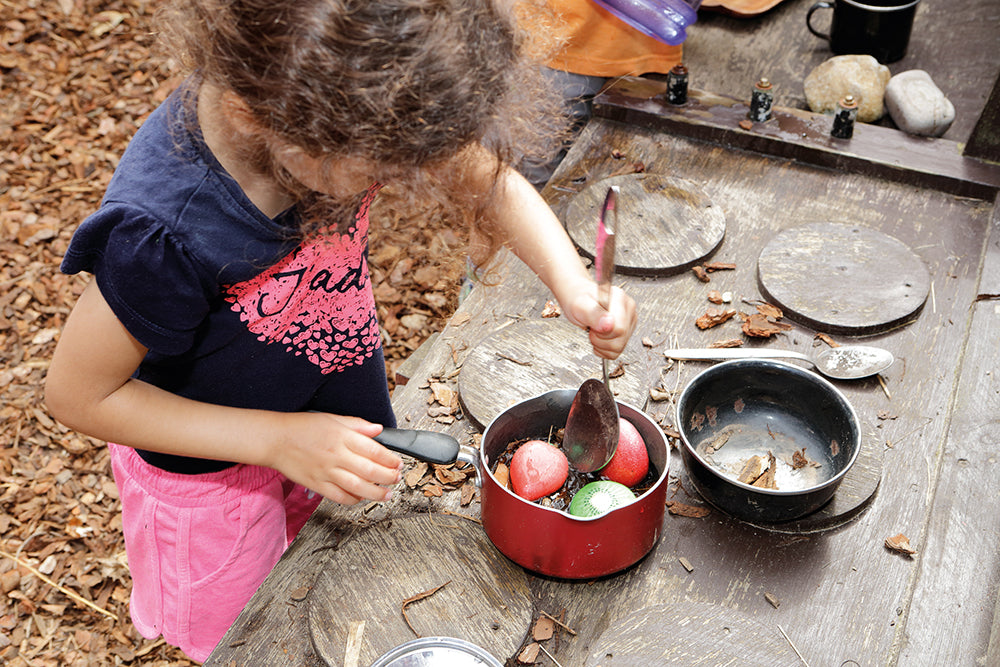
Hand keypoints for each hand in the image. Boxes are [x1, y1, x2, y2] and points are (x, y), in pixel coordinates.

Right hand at [269, 412, 402, 504]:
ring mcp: (326, 472)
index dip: (390, 459)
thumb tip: (378, 429)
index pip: (374, 450)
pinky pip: (339, 496)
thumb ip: (357, 425)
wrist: (275, 439)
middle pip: (369, 471)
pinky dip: (353, 499)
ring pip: (357, 487)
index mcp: (342, 436)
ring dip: (376, 493)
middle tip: (397, 478)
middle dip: (388, 477)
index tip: (398, 463)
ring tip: (386, 494)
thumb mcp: (332, 418)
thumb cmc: (302, 427)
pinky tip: (361, 497)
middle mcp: (336, 455)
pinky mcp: (316, 484)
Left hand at [563, 283, 637, 359]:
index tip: (593, 325)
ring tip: (595, 331)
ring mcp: (628, 322)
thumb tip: (609, 325)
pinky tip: (599, 338)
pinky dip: (604, 349)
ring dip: (601, 344)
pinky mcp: (626, 332)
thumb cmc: (578, 299)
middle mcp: (627, 309)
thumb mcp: (580, 306)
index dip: (602, 333)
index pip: (619, 329)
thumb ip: (594, 314)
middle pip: (620, 340)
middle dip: (600, 339)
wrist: (579, 300)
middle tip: (592, 327)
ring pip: (619, 348)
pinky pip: (617, 351)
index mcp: (619, 299)